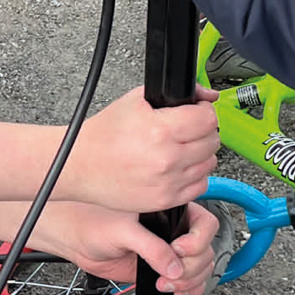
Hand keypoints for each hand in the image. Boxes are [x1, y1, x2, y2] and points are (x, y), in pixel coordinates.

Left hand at [29, 200, 220, 294]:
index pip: (203, 224)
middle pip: (205, 251)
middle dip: (191, 267)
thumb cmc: (96, 224)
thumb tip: (173, 267)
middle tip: (169, 275)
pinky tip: (177, 292)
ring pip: (202, 268)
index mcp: (172, 211)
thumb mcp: (123, 231)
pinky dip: (190, 290)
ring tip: (167, 285)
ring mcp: (172, 252)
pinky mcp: (166, 270)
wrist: (81, 241)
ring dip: (190, 281)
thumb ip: (150, 247)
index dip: (197, 240)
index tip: (178, 251)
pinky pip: (191, 281)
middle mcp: (176, 230)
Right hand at [67, 86, 218, 211]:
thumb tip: (207, 94)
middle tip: (186, 130)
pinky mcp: (166, 200)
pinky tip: (177, 167)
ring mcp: (168, 182)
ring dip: (200, 154)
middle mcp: (167, 158)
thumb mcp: (136, 100)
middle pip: (212, 140)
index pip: (208, 118)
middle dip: (202, 131)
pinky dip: (194, 175)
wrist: (81, 165)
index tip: (196, 112)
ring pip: (210, 163)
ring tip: (179, 149)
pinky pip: (201, 185)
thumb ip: (175, 94)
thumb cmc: (104, 134)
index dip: (203, 111)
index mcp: (160, 130)